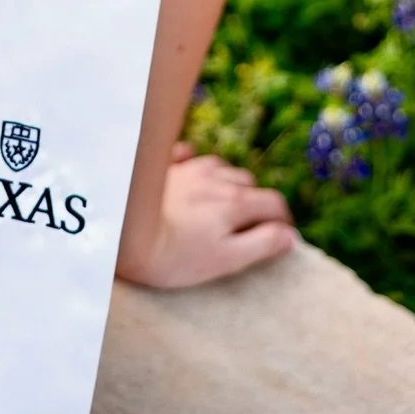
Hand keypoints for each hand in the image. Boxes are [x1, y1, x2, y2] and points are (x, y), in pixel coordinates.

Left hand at [117, 142, 296, 290]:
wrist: (125, 232)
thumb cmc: (176, 255)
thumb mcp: (226, 259)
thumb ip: (261, 245)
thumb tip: (289, 237)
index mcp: (235, 203)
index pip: (273, 202)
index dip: (282, 220)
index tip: (281, 235)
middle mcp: (215, 178)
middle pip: (247, 182)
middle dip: (255, 200)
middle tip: (249, 222)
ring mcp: (188, 169)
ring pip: (220, 166)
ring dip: (227, 180)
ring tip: (222, 199)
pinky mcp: (163, 166)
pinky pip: (185, 154)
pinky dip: (193, 161)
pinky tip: (189, 169)